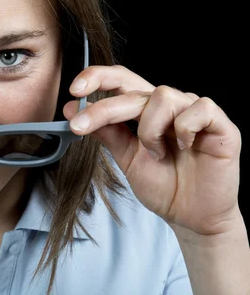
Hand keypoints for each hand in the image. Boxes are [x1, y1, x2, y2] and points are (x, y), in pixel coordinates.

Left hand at [63, 65, 241, 235]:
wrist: (192, 217)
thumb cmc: (163, 185)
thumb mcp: (126, 157)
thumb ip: (105, 131)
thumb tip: (72, 108)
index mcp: (146, 109)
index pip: (122, 80)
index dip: (98, 76)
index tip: (74, 90)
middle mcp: (170, 105)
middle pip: (134, 89)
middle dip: (104, 108)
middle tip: (80, 126)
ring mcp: (195, 112)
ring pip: (162, 97)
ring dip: (150, 129)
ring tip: (156, 154)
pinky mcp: (221, 125)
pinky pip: (199, 109)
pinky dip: (184, 129)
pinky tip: (184, 146)